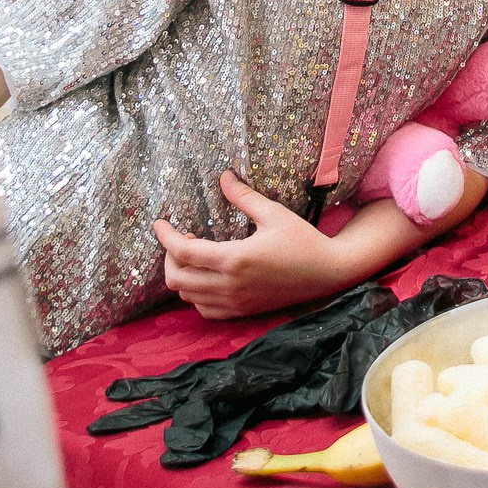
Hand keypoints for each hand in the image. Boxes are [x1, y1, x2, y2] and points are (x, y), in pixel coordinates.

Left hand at [153, 171, 344, 319]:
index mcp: (235, 259)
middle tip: (182, 239)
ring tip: (195, 256)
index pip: (184, 252)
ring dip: (182, 276)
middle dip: (170, 258)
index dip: (165, 237)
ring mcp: (235, 302)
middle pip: (177, 279)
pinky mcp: (243, 311)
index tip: (160, 223)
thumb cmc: (303, 239)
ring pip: (188, 296)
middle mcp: (230, 285)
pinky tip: (207, 279)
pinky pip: (205, 310)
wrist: (328, 272)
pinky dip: (196, 296)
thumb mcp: (274, 213)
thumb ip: (244, 197)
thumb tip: (223, 177)